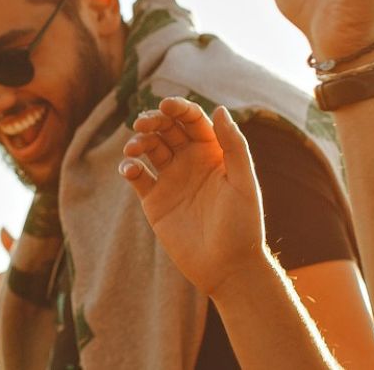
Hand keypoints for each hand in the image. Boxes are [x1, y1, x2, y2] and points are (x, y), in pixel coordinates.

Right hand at [119, 99, 269, 295]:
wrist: (227, 267)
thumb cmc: (243, 225)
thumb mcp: (244, 182)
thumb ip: (234, 145)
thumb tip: (220, 109)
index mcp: (214, 153)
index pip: (193, 120)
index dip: (179, 108)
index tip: (166, 105)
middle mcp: (191, 162)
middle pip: (167, 129)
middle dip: (153, 120)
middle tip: (143, 123)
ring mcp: (171, 180)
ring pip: (149, 148)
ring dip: (139, 141)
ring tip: (134, 148)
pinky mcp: (154, 201)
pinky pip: (137, 176)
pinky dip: (129, 168)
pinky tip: (130, 169)